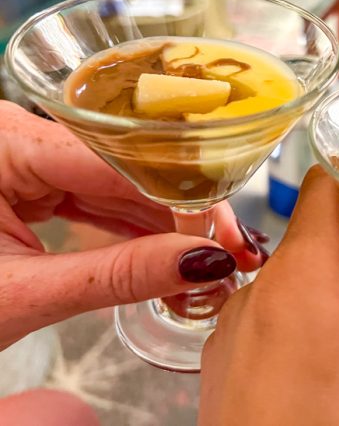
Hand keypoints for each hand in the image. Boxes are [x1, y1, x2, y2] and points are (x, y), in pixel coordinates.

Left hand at [0, 102, 263, 348]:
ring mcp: (24, 150)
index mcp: (4, 141)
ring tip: (203, 256)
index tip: (227, 239)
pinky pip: (95, 191)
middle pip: (127, 165)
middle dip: (181, 213)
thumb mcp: (24, 294)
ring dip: (160, 222)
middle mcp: (17, 131)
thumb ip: (120, 275)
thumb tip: (204, 263)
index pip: (122, 161)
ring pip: (118, 179)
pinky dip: (128, 224)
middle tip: (229, 250)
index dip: (184, 201)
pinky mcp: (29, 173)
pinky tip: (164, 247)